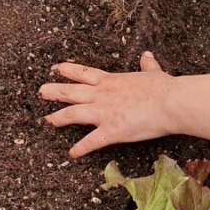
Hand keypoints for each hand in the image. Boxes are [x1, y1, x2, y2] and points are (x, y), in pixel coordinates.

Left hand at [40, 52, 175, 158]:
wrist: (168, 102)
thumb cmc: (163, 87)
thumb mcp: (153, 72)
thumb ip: (147, 65)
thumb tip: (146, 55)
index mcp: (111, 81)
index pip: (84, 73)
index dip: (68, 70)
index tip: (57, 68)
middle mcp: (102, 95)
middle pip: (72, 92)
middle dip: (54, 91)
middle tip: (41, 91)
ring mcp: (103, 113)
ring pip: (73, 114)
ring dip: (58, 117)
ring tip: (47, 120)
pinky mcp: (110, 131)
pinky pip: (90, 142)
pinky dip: (79, 149)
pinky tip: (71, 154)